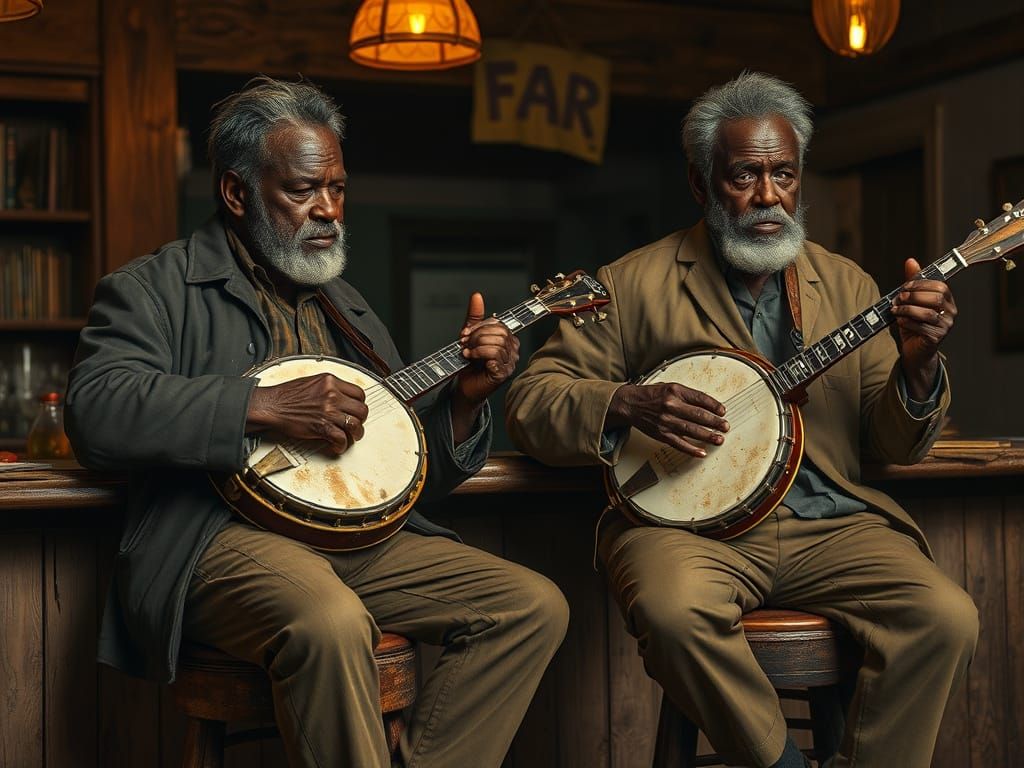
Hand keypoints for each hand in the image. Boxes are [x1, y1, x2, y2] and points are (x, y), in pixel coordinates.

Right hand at [246, 373, 367, 455]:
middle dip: (361, 420)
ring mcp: (328, 411)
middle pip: (361, 409)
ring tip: (351, 437)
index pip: (359, 393)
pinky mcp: (322, 426)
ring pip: (355, 425)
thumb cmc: (286, 395)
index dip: (360, 404)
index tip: (356, 410)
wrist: (271, 406)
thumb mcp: (312, 382)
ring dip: (356, 434)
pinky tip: (337, 446)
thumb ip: (329, 387)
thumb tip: (341, 396)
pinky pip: (341, 439)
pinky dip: (341, 445)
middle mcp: (332, 395)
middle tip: (355, 425)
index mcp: (330, 382)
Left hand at [455, 292, 519, 404]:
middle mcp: (513, 351)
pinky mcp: (503, 374)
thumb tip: (477, 296)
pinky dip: (479, 355)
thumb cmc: (470, 364)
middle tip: (465, 344)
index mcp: (508, 339)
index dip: (480, 326)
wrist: (465, 386)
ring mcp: (510, 363)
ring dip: (477, 346)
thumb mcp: (470, 336)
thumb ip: (474, 317)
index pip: (498, 324)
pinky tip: (471, 359)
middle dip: (478, 336)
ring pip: (497, 344)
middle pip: (500, 332)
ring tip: (467, 353)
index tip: (464, 334)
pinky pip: (495, 357)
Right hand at [606, 382, 728, 457]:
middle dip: (715, 422)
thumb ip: (687, 395)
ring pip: (692, 431)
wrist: (630, 404)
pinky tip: (701, 452)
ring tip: (719, 439)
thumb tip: (707, 405)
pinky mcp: (661, 434)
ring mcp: (666, 421)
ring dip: (708, 436)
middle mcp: (671, 406)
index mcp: (675, 391)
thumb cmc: (651, 395)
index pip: (700, 399)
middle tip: (725, 426)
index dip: (714, 406)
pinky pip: (679, 443)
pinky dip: (691, 449)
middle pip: (698, 415)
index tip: (722, 411)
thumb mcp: (669, 387)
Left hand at [892, 258, 955, 398]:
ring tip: (895, 311)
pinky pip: (922, 328)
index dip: (920, 285)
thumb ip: (913, 282)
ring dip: (907, 310)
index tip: (903, 287)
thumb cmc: (914, 323)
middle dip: (913, 296)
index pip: (939, 286)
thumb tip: (910, 261)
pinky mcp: (937, 338)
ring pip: (928, 313)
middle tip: (897, 299)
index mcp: (947, 300)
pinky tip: (900, 322)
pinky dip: (907, 323)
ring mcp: (946, 326)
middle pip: (935, 298)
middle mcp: (951, 312)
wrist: (914, 350)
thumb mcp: (912, 301)